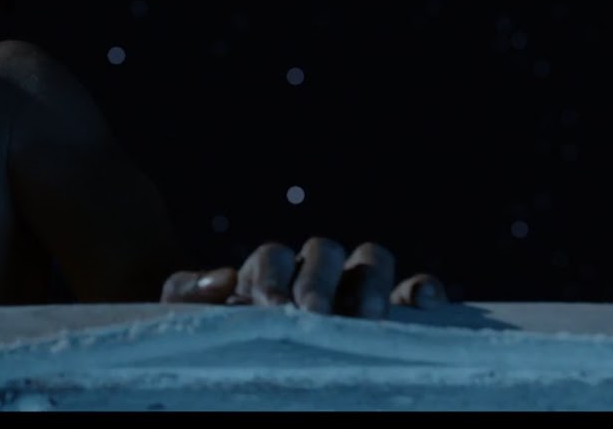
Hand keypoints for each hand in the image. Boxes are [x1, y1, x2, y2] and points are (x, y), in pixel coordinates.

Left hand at [159, 238, 447, 318]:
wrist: (235, 360)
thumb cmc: (215, 337)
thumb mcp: (187, 317)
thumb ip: (189, 293)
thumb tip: (223, 277)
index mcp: (266, 272)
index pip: (273, 256)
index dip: (273, 276)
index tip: (273, 309)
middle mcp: (312, 272)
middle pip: (324, 251)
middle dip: (320, 280)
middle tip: (314, 317)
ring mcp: (352, 286)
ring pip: (371, 261)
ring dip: (371, 282)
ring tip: (367, 318)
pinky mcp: (391, 310)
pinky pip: (413, 289)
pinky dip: (422, 289)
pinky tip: (425, 304)